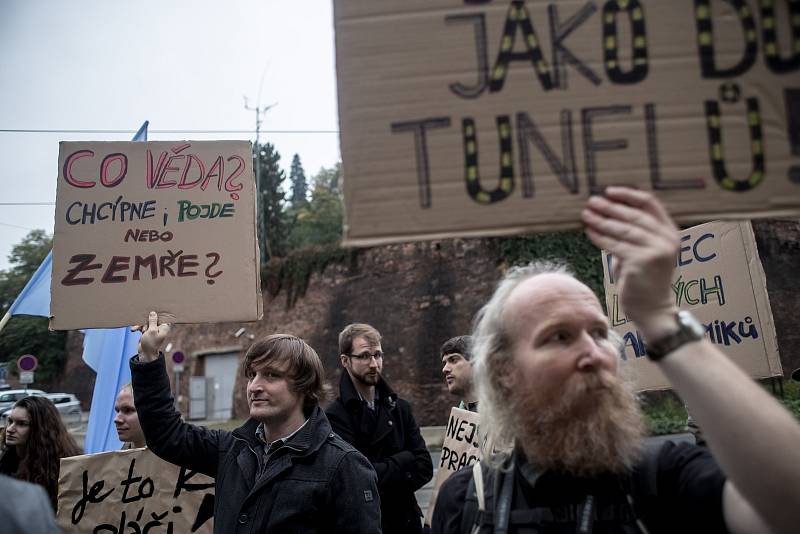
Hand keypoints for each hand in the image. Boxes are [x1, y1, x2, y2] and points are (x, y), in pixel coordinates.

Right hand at [134, 311, 170, 361]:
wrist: (145, 354)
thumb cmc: (150, 343)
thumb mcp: (151, 331)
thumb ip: (152, 321)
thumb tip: (153, 313)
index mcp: (164, 327)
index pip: (162, 317)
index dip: (157, 313)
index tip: (152, 310)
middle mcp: (159, 328)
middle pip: (152, 319)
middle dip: (145, 322)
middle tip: (144, 329)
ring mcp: (153, 330)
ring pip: (146, 323)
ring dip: (141, 326)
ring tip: (138, 330)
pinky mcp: (147, 332)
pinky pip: (142, 327)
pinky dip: (138, 328)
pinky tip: (133, 330)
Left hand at [582, 187, 678, 338]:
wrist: (653, 309)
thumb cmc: (644, 279)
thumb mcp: (644, 251)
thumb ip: (634, 233)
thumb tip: (607, 212)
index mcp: (670, 232)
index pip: (650, 204)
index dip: (628, 195)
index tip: (609, 191)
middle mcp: (667, 239)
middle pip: (634, 215)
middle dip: (610, 207)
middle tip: (591, 202)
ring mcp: (656, 250)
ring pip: (623, 230)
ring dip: (602, 221)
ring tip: (586, 214)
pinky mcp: (641, 262)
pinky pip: (616, 245)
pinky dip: (600, 237)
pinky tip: (589, 232)